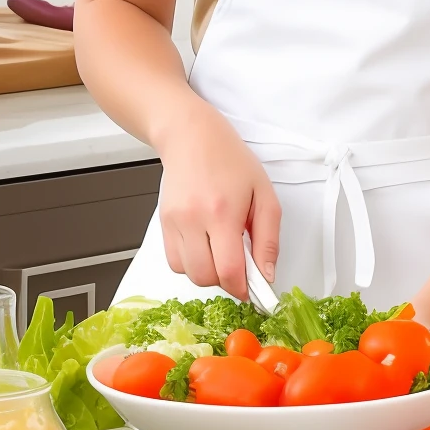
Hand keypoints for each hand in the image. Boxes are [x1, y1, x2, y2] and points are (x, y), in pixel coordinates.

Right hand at [155, 101, 279, 300]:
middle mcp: (193, 220)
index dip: (242, 288)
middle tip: (240, 266)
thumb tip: (267, 275)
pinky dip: (191, 264)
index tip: (254, 291)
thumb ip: (268, 238)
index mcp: (223, 212)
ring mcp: (174, 223)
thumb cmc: (232, 161)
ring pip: (187, 273)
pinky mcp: (162, 224)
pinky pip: (174, 261)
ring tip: (222, 252)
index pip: (228, 270)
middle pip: (205, 277)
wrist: (191, 137)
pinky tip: (205, 246)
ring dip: (208, 273)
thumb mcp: (265, 195)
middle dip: (226, 281)